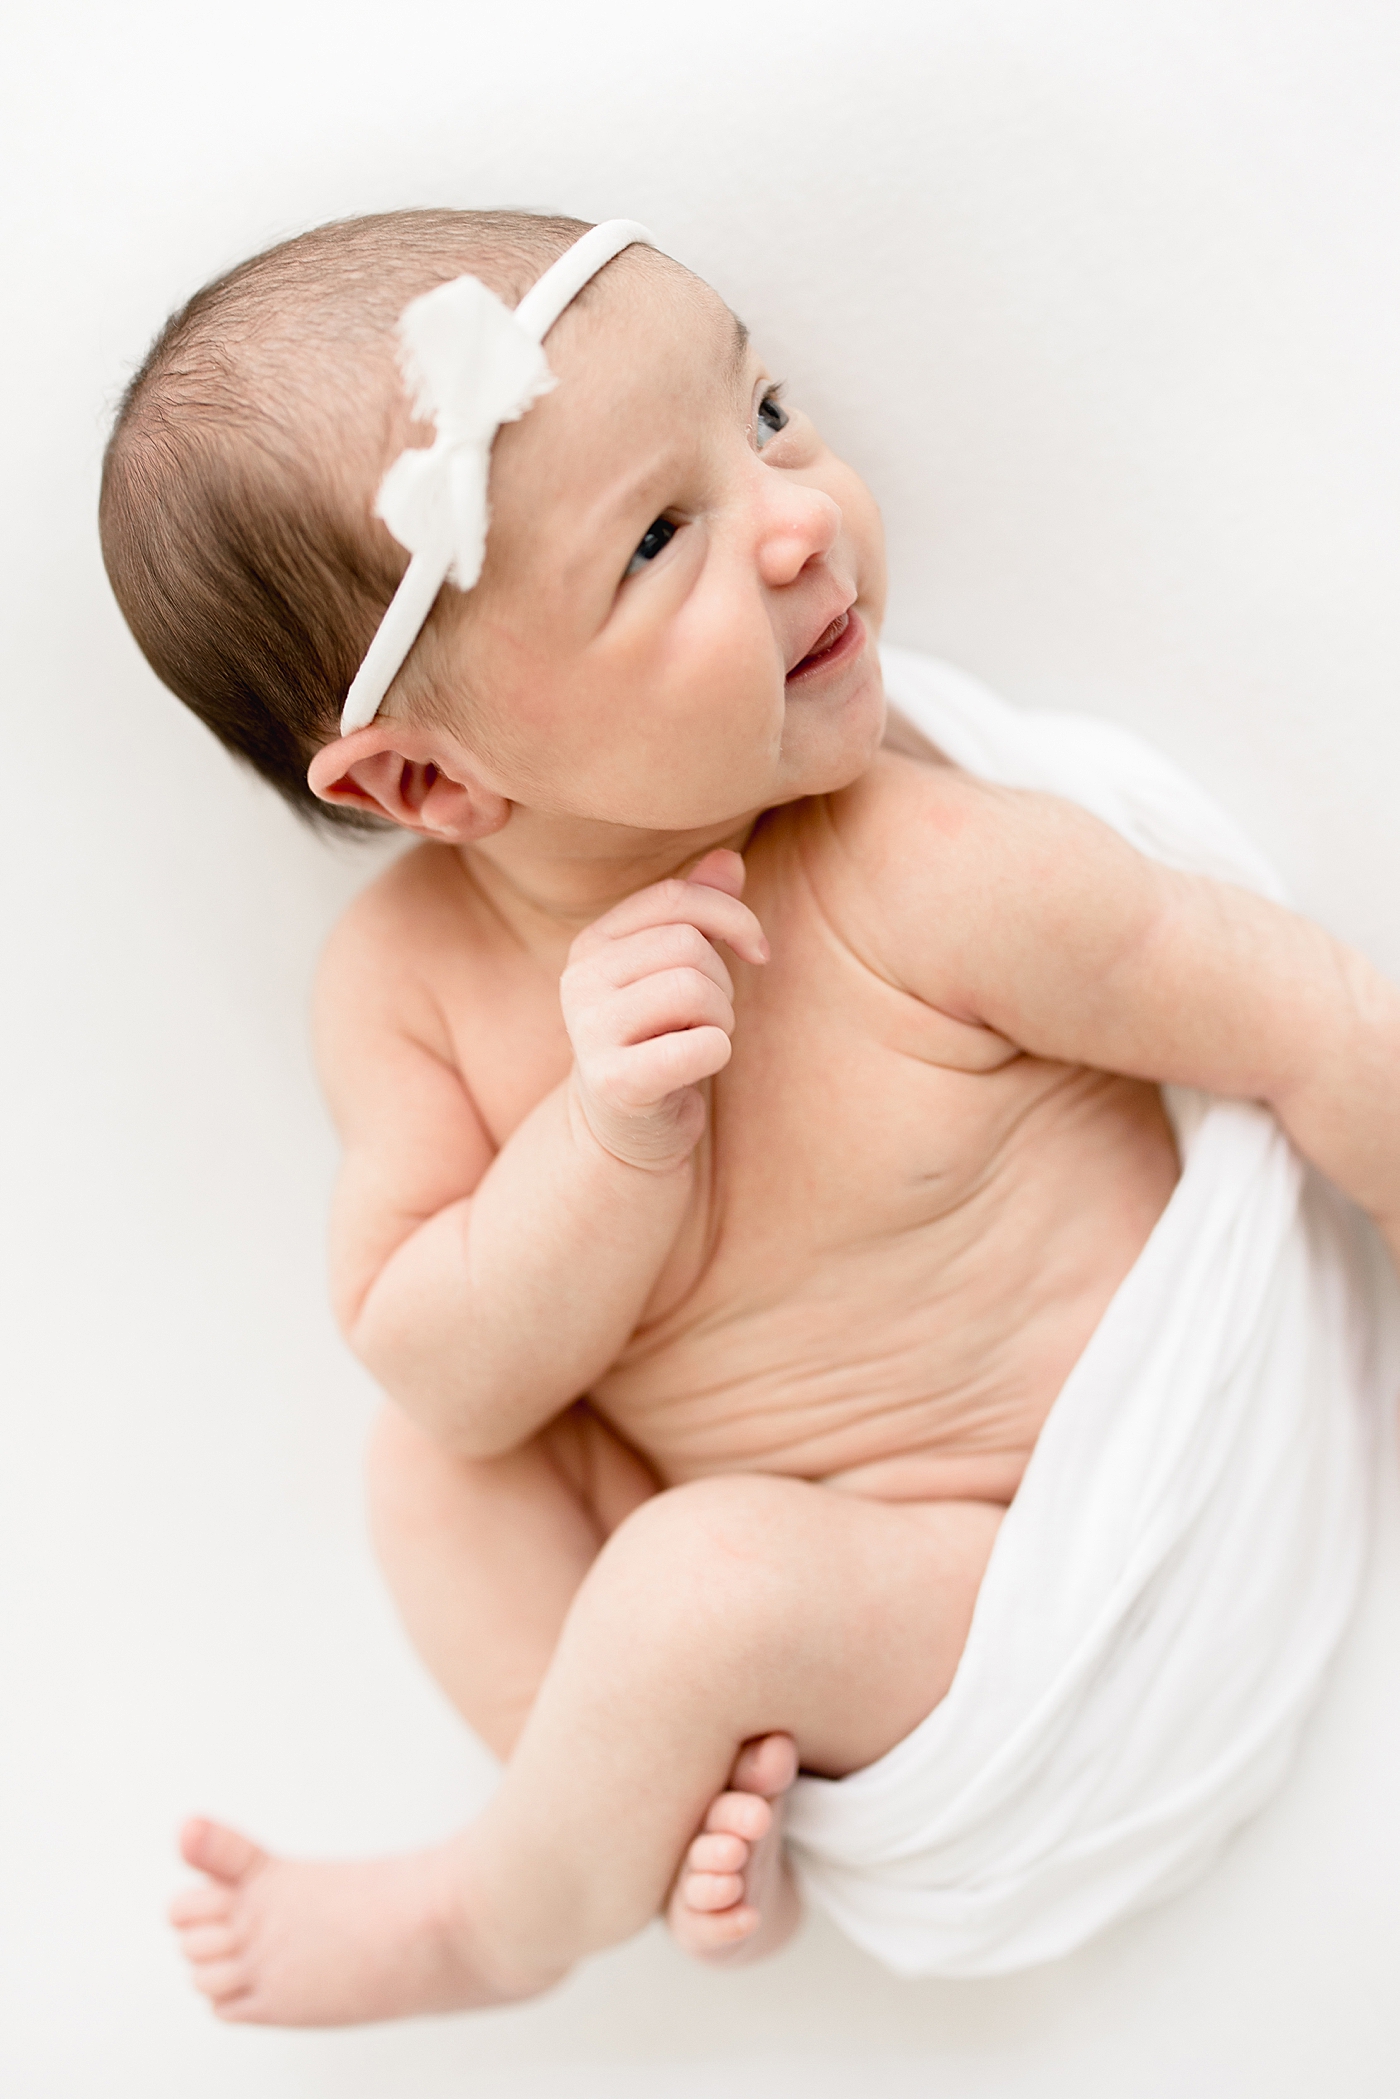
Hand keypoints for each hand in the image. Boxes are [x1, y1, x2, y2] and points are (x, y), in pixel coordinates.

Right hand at [560, 848, 769, 1169]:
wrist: (627, 1128)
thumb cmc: (661, 1038)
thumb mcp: (677, 970)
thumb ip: (699, 912)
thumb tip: (730, 861)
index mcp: (593, 943)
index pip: (674, 898)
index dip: (732, 916)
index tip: (758, 951)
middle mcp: (579, 980)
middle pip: (688, 946)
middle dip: (722, 982)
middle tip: (709, 1018)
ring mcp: (588, 1030)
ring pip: (695, 990)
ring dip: (720, 1019)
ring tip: (700, 1040)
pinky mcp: (612, 1080)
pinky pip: (699, 1046)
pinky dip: (716, 1053)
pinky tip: (697, 1066)